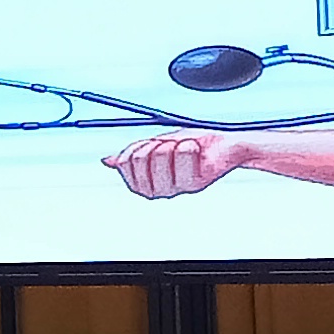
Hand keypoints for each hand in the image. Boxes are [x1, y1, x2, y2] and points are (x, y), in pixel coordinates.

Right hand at [107, 132, 245, 198]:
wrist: (226, 147)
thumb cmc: (194, 145)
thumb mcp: (159, 145)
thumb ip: (134, 153)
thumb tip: (107, 160)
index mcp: (147, 183)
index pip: (125, 165)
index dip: (135, 148)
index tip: (150, 143)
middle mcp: (160, 190)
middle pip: (139, 160)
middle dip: (154, 143)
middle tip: (170, 145)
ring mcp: (176, 188)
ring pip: (159, 156)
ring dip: (173, 143)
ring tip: (186, 146)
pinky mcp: (194, 184)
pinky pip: (182, 156)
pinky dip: (189, 146)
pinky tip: (196, 150)